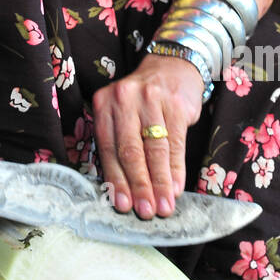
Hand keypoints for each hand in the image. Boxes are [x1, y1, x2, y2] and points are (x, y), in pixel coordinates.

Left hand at [91, 54, 203, 218]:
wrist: (172, 68)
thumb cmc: (142, 101)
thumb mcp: (123, 115)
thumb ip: (119, 145)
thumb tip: (124, 192)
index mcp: (104, 103)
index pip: (108, 148)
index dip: (115, 180)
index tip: (122, 205)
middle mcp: (124, 99)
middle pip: (130, 150)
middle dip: (138, 186)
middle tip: (144, 211)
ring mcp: (151, 99)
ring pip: (154, 149)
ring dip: (159, 183)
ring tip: (162, 206)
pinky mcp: (175, 104)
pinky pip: (175, 143)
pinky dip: (175, 169)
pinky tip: (176, 188)